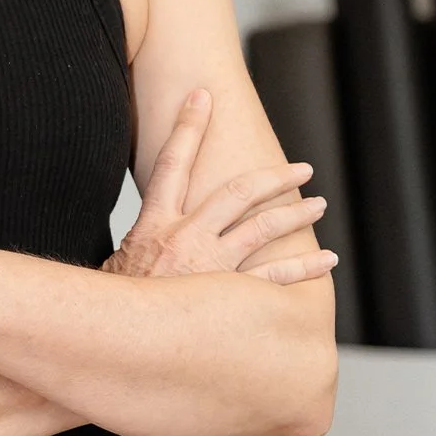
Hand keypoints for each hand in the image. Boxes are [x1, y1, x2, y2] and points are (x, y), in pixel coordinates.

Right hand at [105, 87, 336, 285]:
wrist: (110, 338)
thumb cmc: (111, 306)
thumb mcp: (114, 266)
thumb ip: (136, 250)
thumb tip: (134, 248)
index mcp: (154, 223)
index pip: (172, 162)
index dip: (188, 126)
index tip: (203, 97)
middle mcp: (186, 236)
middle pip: (236, 192)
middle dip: (272, 176)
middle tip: (300, 168)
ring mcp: (210, 265)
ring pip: (263, 229)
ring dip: (295, 214)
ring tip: (318, 205)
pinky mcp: (228, 297)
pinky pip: (275, 279)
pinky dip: (304, 268)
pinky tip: (325, 262)